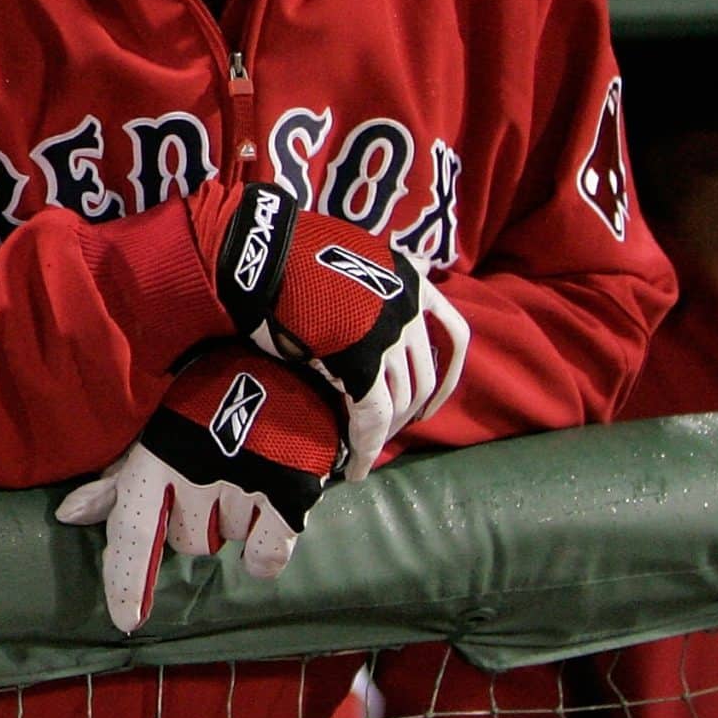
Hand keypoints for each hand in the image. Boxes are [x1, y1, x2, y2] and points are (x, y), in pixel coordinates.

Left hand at [57, 342, 346, 632]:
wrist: (283, 364)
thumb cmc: (207, 402)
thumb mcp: (155, 434)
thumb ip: (115, 483)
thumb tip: (67, 516)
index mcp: (155, 457)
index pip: (133, 529)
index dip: (127, 579)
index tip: (126, 622)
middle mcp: (195, 473)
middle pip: (186, 543)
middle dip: (195, 522)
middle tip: (210, 480)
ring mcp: (243, 483)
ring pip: (227, 542)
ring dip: (233, 520)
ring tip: (243, 473)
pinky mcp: (289, 492)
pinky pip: (268, 552)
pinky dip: (268, 548)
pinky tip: (270, 515)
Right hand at [195, 183, 470, 473]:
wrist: (264, 250)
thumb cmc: (291, 254)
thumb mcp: (346, 264)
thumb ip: (367, 292)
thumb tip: (360, 323)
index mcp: (413, 281)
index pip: (453, 335)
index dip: (446, 376)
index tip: (430, 403)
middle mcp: (411, 309)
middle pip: (423, 377)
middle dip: (406, 413)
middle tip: (384, 433)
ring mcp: (390, 335)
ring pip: (401, 400)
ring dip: (384, 432)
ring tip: (362, 451)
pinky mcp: (362, 361)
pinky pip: (373, 413)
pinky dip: (365, 445)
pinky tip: (355, 466)